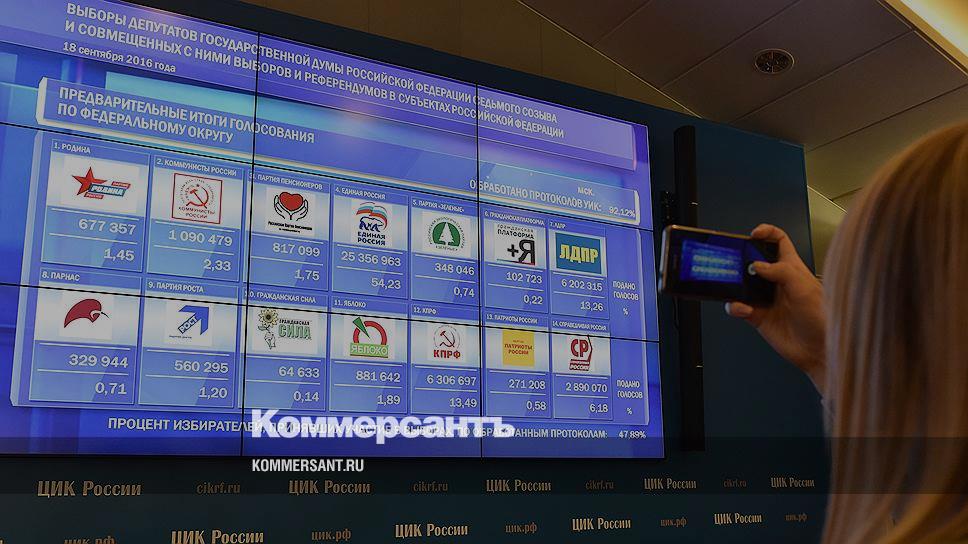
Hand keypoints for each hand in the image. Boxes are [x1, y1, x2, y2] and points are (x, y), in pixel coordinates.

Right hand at [725, 224, 826, 393]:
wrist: (819, 351)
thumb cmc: (823, 320)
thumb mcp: (806, 289)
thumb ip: (782, 272)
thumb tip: (758, 265)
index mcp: (793, 269)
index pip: (778, 242)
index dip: (766, 233)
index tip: (753, 234)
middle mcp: (778, 282)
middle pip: (754, 260)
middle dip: (741, 259)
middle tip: (735, 263)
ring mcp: (767, 298)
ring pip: (742, 284)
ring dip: (734, 286)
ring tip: (735, 288)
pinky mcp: (758, 316)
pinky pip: (738, 307)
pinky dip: (735, 307)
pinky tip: (742, 309)